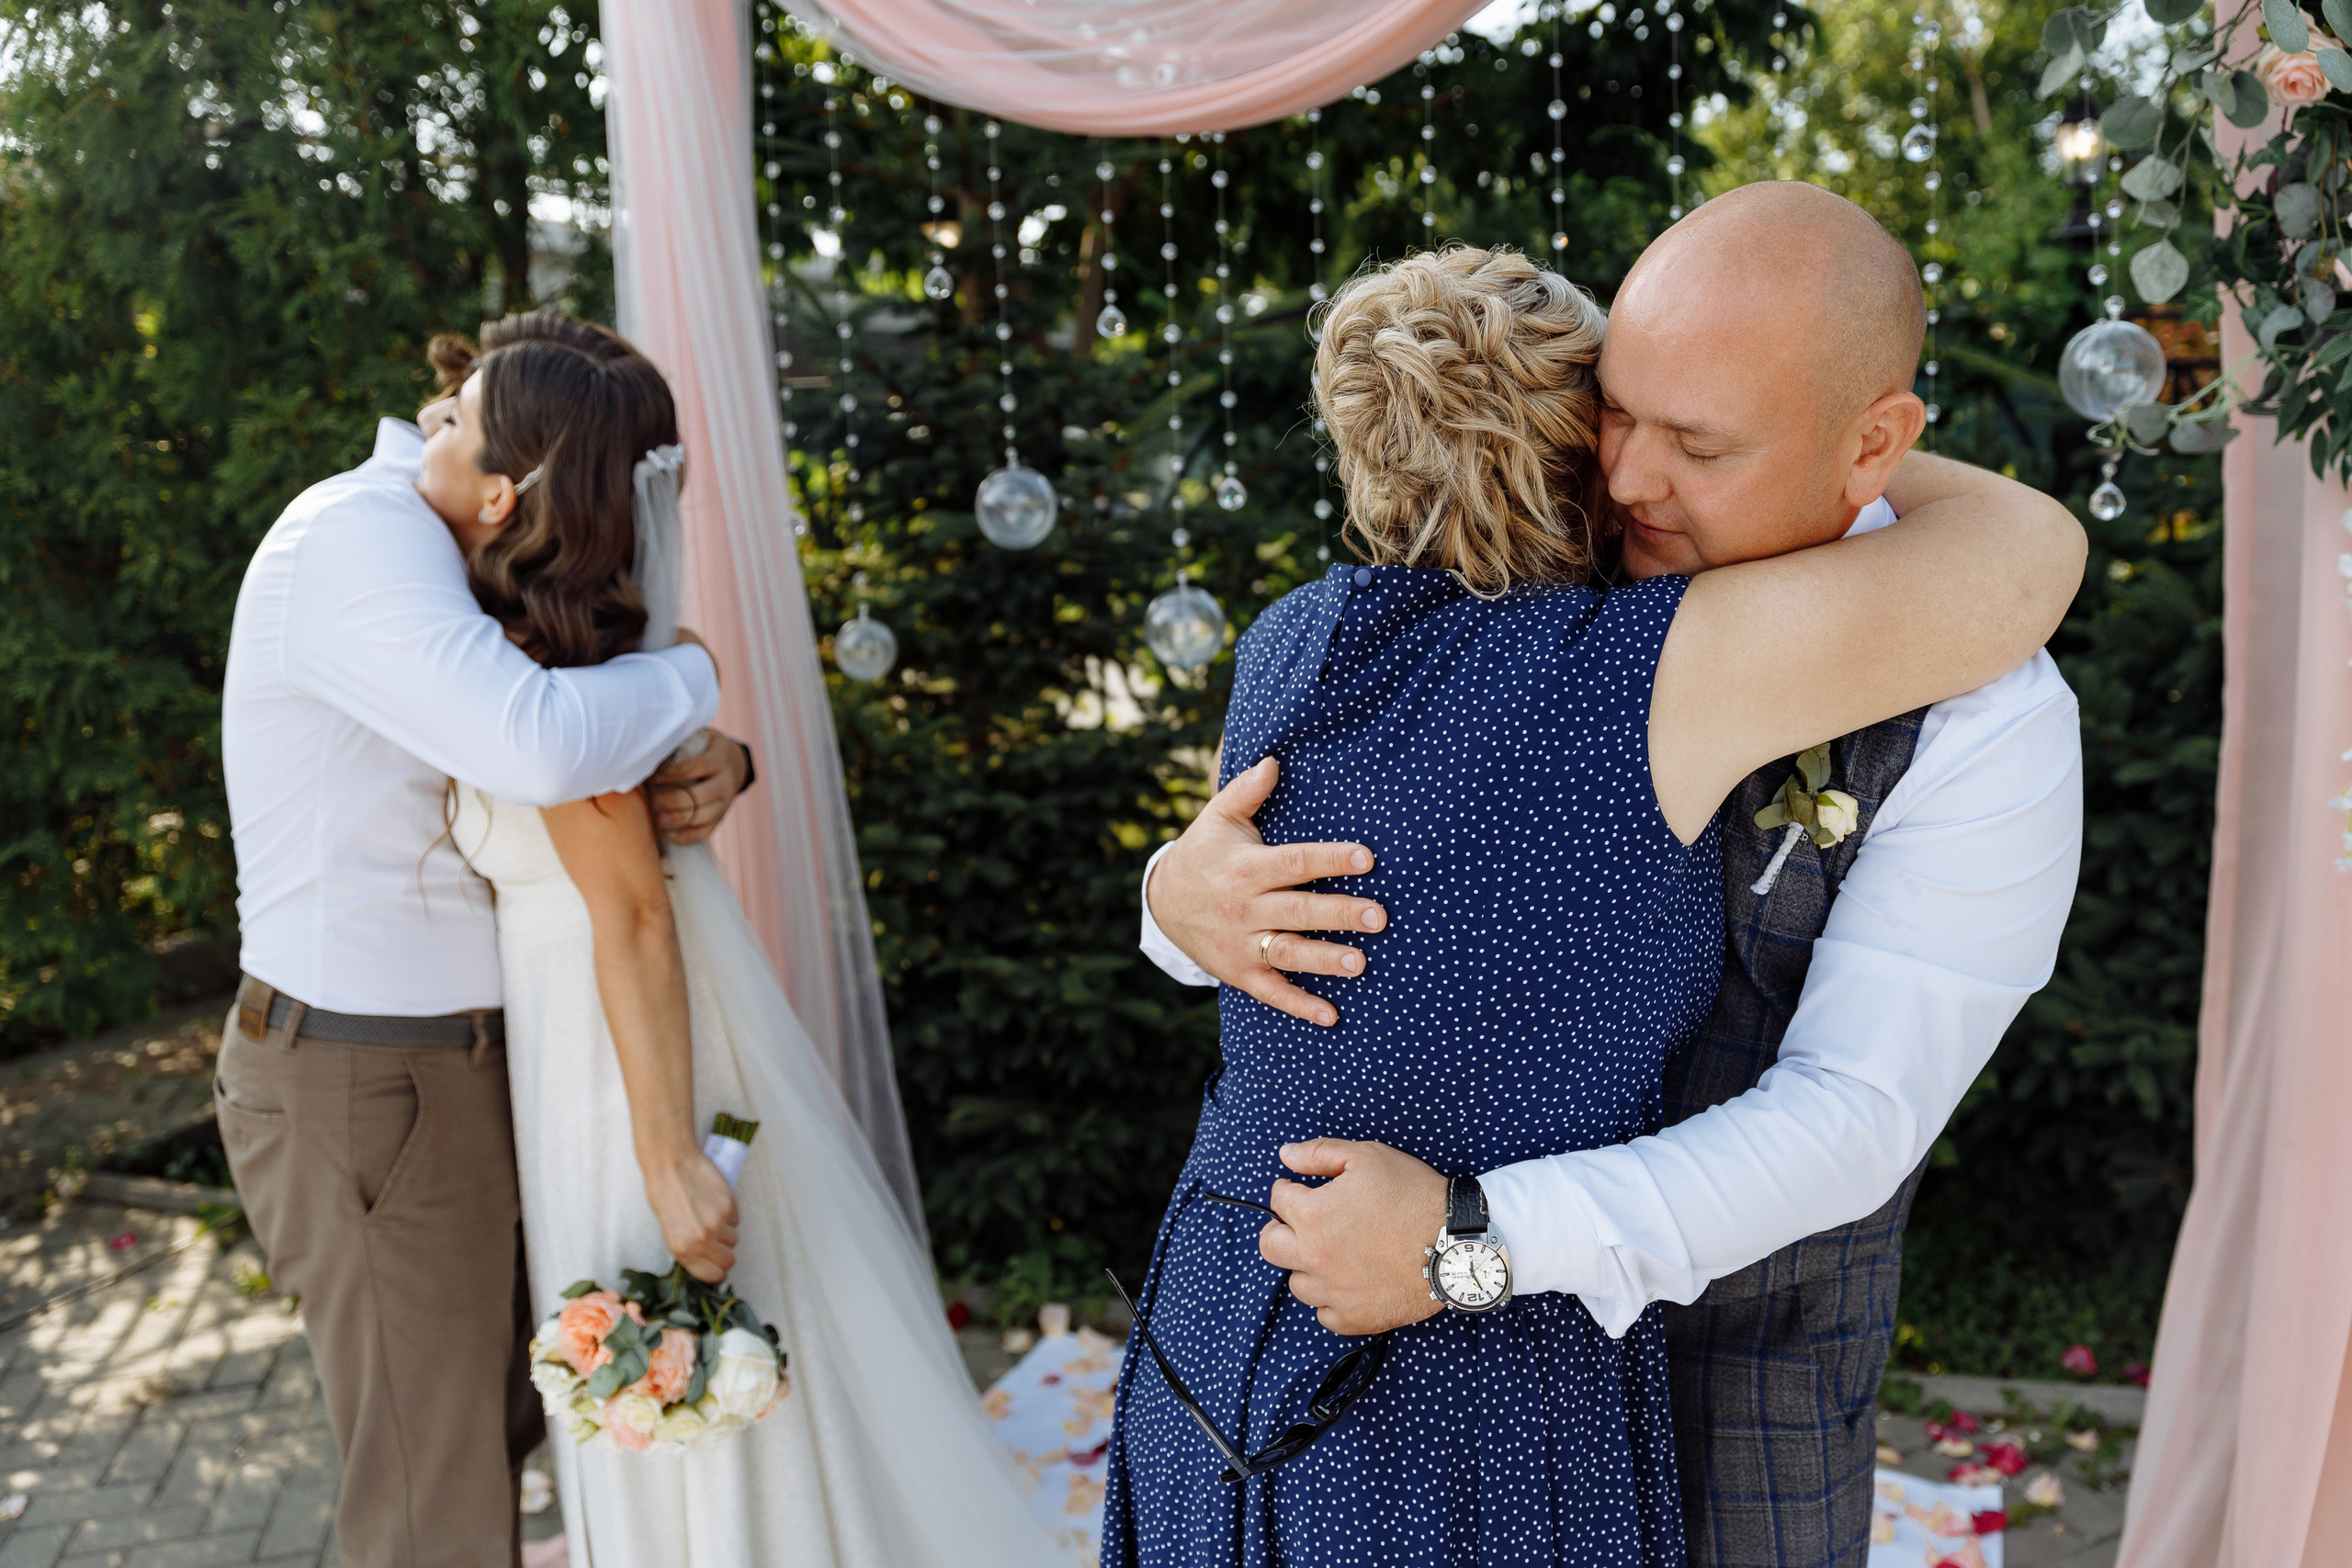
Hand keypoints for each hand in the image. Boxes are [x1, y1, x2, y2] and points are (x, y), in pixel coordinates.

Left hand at [643, 1147, 740, 1282]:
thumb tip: (705, 1260)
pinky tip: (715, 1203)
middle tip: (717, 1242)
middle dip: (724, 1253)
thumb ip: (688, 1248)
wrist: (672, 1165)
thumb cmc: (664, 1194)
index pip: (712, 1275)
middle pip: (729, 1260)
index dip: (717, 1272)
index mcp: (682, 1250)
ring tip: (712, 1217)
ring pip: (734, 1239)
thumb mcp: (669, 1230)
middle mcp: (701, 1240)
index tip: (717, 1267)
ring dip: (726, 1232)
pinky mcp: (729, 1206)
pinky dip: (729, 1214)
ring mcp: (717, 1223)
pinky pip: (736, 1220)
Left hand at [649, 732, 750, 844]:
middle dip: (674, 800)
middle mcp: (726, 781)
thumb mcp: (701, 737)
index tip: (653, 778)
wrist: (735, 764)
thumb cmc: (707, 748)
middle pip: (701, 795)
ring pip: (705, 815)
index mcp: (719, 758)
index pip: (696, 767)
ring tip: (659, 819)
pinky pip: (709, 830)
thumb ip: (682, 740)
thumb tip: (651, 746)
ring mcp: (727, 801)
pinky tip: (675, 835)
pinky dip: (692, 835)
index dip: (673, 774)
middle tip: (653, 802)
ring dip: (680, 819)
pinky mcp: (723, 816)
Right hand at [1149, 756, 1387, 1027]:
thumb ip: (1247, 791)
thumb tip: (1274, 760)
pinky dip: (1300, 1005)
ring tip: (1360, 963)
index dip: (1330, 858)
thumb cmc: (1204, 853)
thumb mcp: (1218, 818)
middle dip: (1339, 913)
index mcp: (1246, 868)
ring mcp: (1242, 943)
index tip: (1367, 857)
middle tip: (1379, 916)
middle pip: (1298, 910)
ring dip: (1324, 959)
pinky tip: (1332, 1015)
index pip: (1294, 862)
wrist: (1162, 903)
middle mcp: (1245, 908)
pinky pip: (1272, 991)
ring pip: (1288, 952)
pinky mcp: (1240, 972)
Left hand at [1258, 1139, 1447, 1335]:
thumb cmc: (1414, 1195)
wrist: (1456, 1242)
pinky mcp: (1354, 1318)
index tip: (1300, 1189)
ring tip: (1329, 1253)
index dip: (1289, 1188)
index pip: (1278, 1200)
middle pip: (1270, 1246)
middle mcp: (1314, 1257)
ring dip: (1305, 1266)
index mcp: (1313, 1215)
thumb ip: (1319, 1153)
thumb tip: (1285, 1155)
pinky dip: (1330, 1300)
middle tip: (1301, 1222)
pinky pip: (1324, 1314)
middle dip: (1279, 1229)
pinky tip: (1346, 1283)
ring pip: (1296, 1283)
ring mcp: (1333, 1292)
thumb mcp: (1367, 1157)